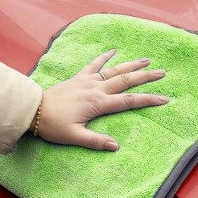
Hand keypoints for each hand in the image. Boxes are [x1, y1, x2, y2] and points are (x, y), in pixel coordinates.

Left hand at [31, 50, 167, 150]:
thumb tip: (116, 146)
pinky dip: (104, 57)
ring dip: (131, 64)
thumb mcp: (74, 136)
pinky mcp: (78, 78)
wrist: (33, 110)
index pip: (128, 100)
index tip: (164, 98)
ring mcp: (87, 81)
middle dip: (145, 76)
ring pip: (114, 70)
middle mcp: (95, 89)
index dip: (148, 99)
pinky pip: (93, 64)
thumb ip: (95, 141)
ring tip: (146, 59)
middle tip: (163, 72)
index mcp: (97, 103)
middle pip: (126, 80)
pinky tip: (113, 50)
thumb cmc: (53, 125)